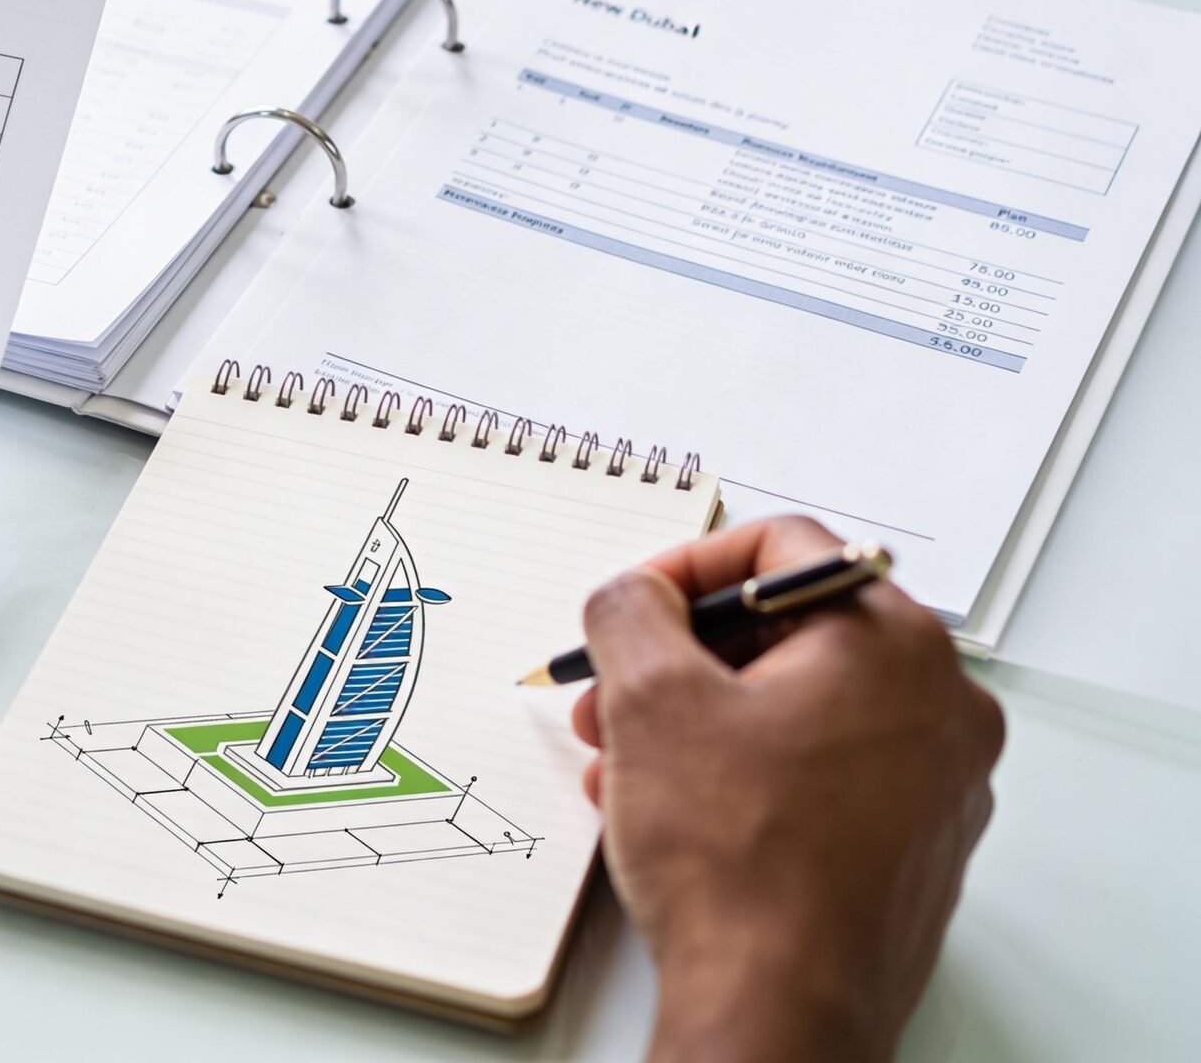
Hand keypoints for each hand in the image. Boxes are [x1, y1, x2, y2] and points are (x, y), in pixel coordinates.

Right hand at [572, 516, 1002, 1062]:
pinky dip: (750, 775)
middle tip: (616, 697)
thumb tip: (636, 595)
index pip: (783, 549)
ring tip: (630, 769)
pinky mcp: (917, 843)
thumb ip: (632, 610)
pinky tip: (682, 814)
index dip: (684, 569)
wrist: (781, 1006)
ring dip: (704, 723)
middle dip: (684, 662)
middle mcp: (940, 703)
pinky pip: (825, 774)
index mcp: (892, 643)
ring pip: (801, 708)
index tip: (634, 609)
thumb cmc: (740, 864)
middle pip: (790, 632)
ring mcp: (938, 780)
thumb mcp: (648, 698)